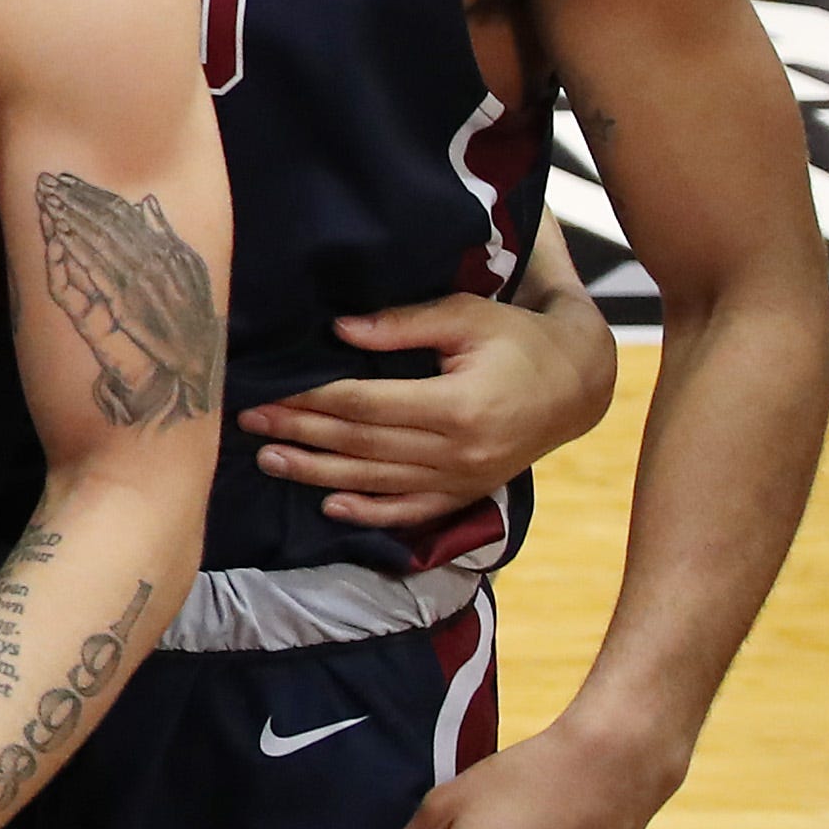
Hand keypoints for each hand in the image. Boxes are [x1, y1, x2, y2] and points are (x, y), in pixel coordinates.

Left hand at [245, 293, 610, 529]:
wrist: (579, 384)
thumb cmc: (518, 339)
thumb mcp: (467, 316)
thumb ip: (403, 324)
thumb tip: (339, 330)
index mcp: (458, 405)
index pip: (365, 405)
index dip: (312, 399)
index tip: (269, 391)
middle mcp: (460, 451)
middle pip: (362, 444)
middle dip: (301, 433)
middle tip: (249, 421)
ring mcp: (466, 479)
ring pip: (378, 481)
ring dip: (319, 473)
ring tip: (269, 459)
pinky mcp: (469, 493)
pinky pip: (413, 510)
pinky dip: (370, 512)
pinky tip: (330, 505)